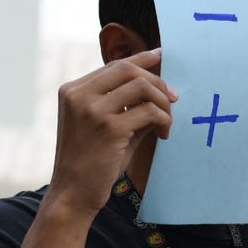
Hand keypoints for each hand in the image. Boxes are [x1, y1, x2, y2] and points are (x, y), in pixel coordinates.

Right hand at [48, 48, 176, 219]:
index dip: (141, 59)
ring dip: (163, 104)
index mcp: (73, 90)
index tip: (162, 55)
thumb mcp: (105, 126)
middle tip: (174, 100)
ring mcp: (92, 109)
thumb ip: (126, 106)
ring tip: (167, 123)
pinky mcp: (109, 127)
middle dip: (158, 82)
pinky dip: (163, 120)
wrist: (73, 192)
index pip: (114, 66)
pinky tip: (164, 134)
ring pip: (142, 87)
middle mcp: (79, 94)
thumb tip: (160, 91)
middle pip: (129, 70)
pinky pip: (149, 112)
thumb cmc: (92, 162)